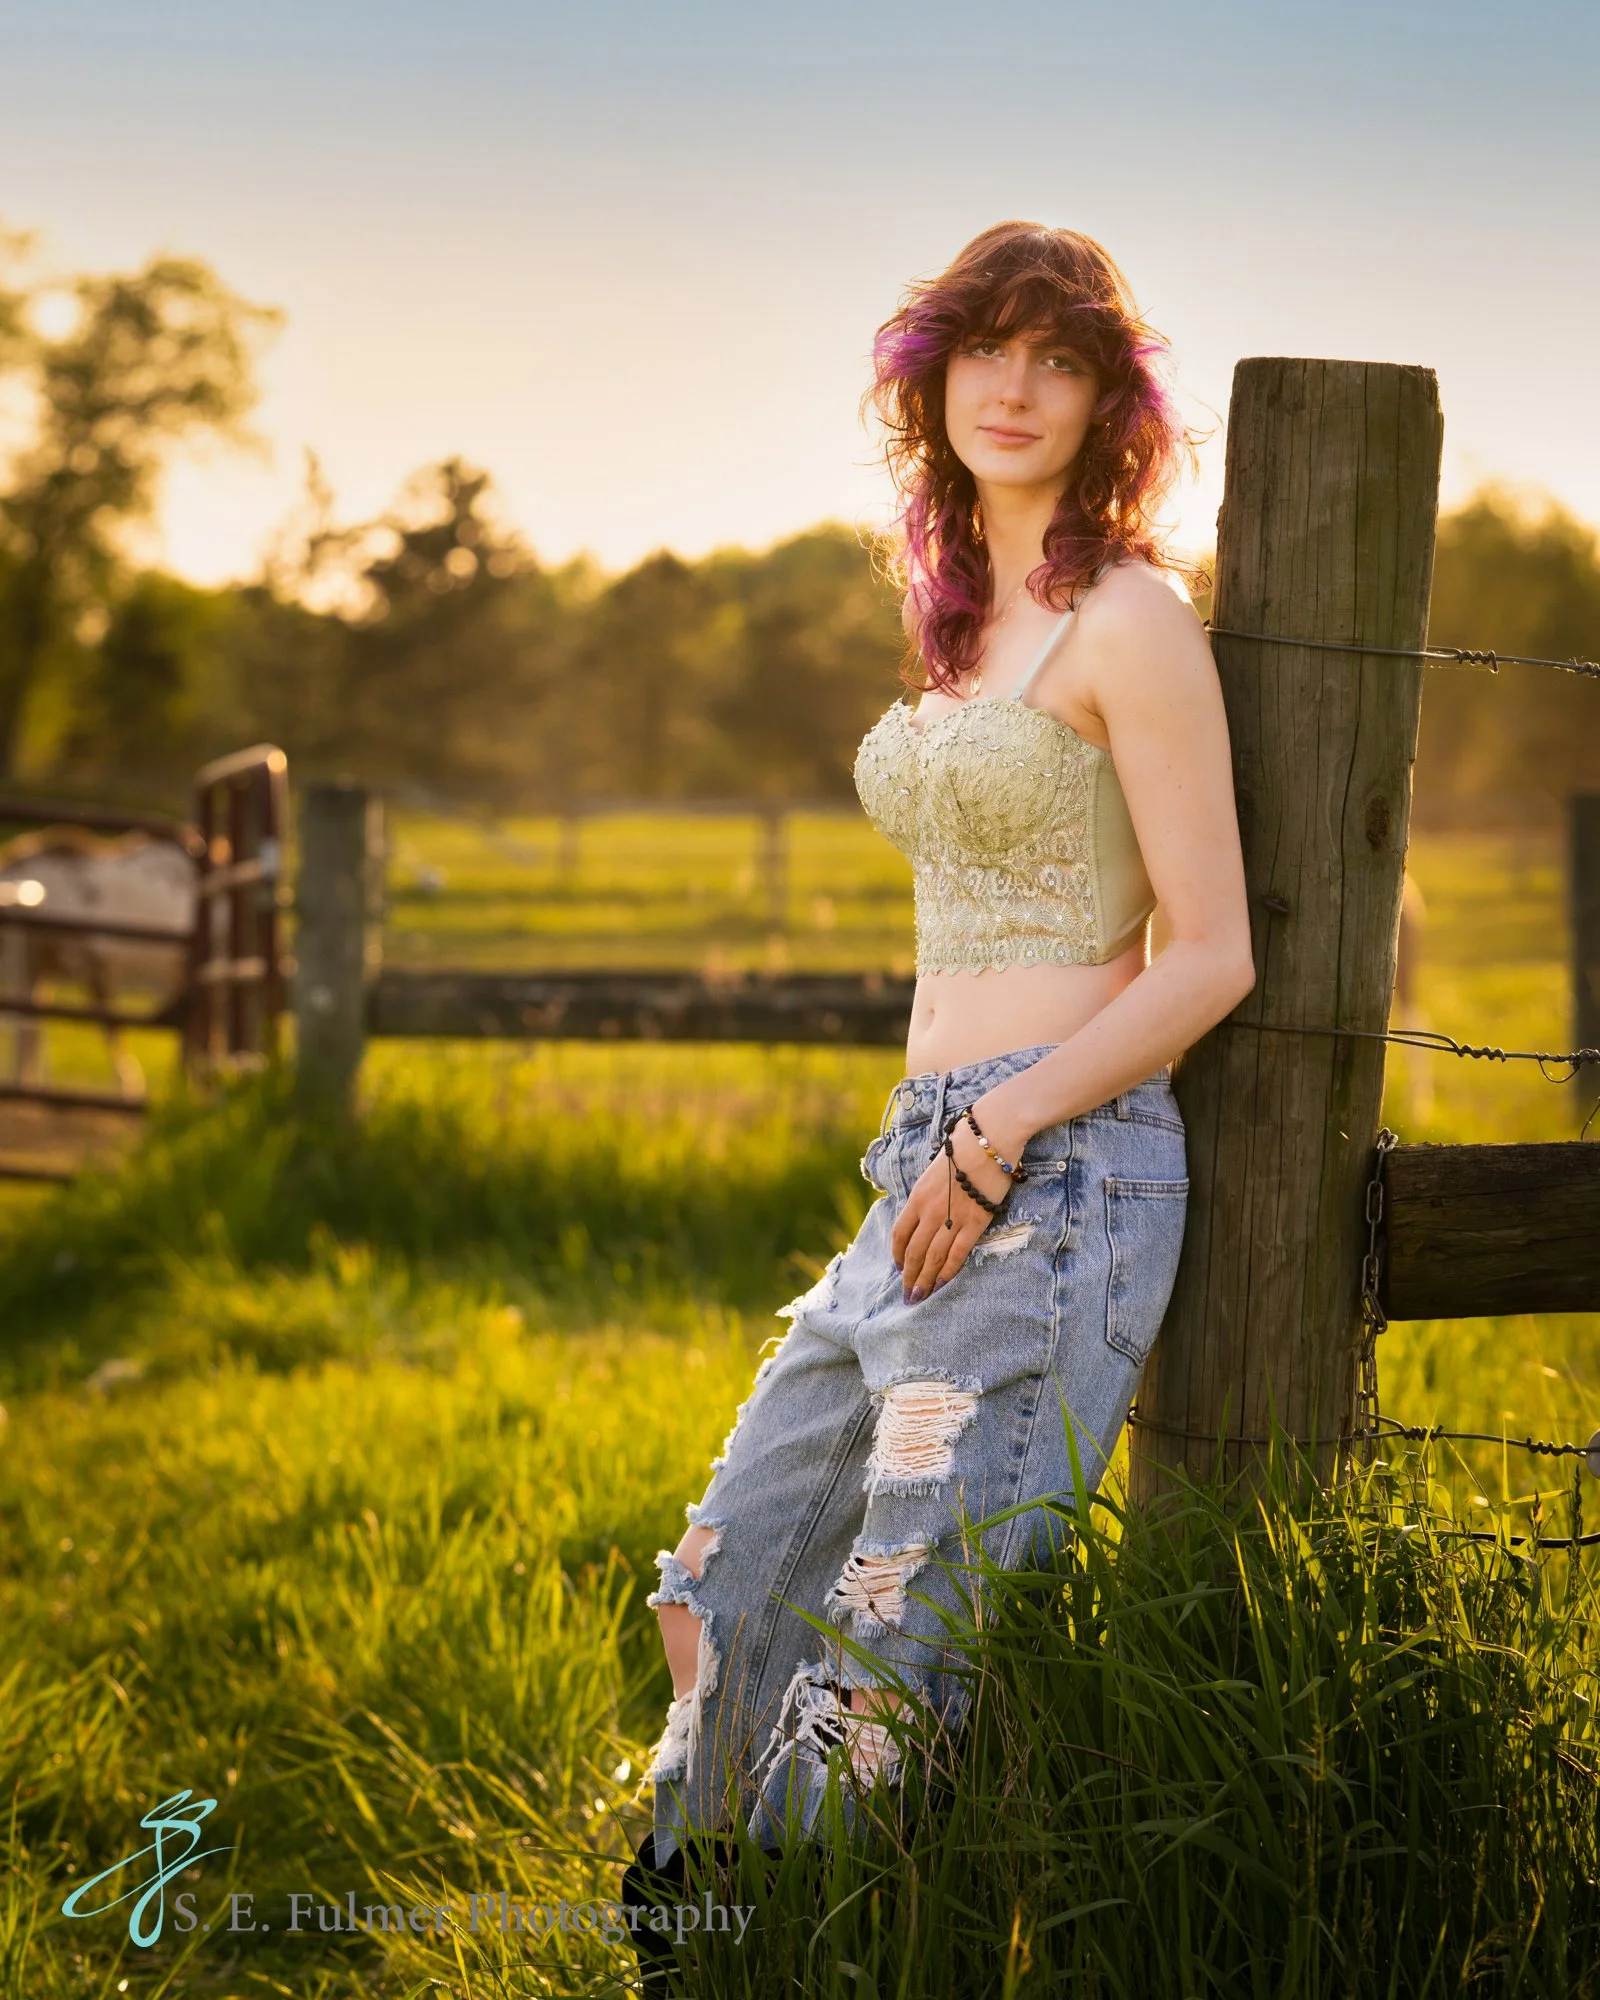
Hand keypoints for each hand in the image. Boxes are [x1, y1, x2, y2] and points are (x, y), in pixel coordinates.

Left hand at [890, 1112, 1019, 1302]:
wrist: (988, 1142)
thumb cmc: (964, 1150)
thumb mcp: (934, 1172)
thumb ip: (928, 1194)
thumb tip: (925, 1211)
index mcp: (917, 1197)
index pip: (900, 1233)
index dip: (897, 1254)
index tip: (899, 1268)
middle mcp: (930, 1211)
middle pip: (914, 1251)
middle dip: (909, 1275)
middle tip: (908, 1294)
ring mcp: (952, 1218)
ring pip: (933, 1257)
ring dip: (925, 1279)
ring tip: (920, 1296)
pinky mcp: (975, 1223)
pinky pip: (957, 1253)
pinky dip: (948, 1272)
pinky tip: (942, 1284)